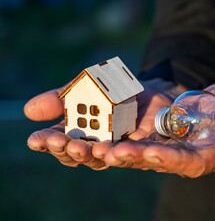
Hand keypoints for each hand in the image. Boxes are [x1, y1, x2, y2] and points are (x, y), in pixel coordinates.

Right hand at [24, 78, 184, 169]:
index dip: (46, 142)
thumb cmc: (117, 92)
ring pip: (100, 160)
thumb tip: (28, 110)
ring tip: (89, 148)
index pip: (58, 142)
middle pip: (77, 155)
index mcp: (79, 131)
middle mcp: (94, 145)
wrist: (152, 91)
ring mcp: (115, 150)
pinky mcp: (138, 152)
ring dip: (92, 155)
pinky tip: (116, 151)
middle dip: (67, 149)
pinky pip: (130, 157)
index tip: (35, 139)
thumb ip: (62, 99)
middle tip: (63, 143)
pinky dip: (121, 154)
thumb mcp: (88, 88)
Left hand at [103, 81, 214, 176]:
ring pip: (142, 152)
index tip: (154, 153)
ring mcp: (173, 147)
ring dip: (120, 151)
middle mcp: (188, 156)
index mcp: (211, 155)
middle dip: (136, 157)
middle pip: (159, 161)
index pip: (191, 162)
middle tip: (112, 153)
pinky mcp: (161, 136)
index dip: (173, 159)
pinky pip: (138, 138)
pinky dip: (120, 137)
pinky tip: (99, 134)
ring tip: (97, 149)